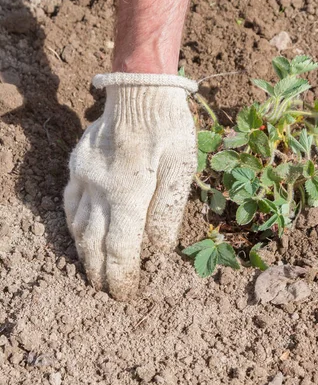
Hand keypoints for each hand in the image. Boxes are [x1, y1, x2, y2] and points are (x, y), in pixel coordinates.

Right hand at [64, 74, 197, 300]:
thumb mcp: (182, 165)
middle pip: (95, 244)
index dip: (123, 275)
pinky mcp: (77, 165)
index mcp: (128, 191)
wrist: (140, 89)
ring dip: (84, 255)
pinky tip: (79, 237)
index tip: (126, 295)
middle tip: (109, 294)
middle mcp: (99, 188)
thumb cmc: (168, 127)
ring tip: (93, 274)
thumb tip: (158, 248)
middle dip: (101, 273)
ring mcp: (83, 176)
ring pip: (77, 226)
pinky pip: (68, 203)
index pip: (121, 248)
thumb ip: (168, 209)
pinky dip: (72, 226)